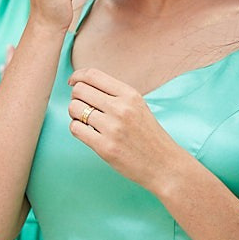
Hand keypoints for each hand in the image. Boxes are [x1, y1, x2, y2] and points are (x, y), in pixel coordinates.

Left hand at [67, 69, 186, 192]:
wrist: (165, 165)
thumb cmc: (149, 137)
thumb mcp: (139, 107)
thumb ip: (116, 95)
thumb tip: (84, 85)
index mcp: (130, 95)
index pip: (93, 75)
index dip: (77, 76)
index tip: (73, 82)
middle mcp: (121, 108)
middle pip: (80, 90)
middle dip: (76, 97)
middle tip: (82, 106)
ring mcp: (112, 128)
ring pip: (74, 108)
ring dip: (74, 114)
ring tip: (85, 121)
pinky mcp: (105, 147)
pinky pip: (75, 128)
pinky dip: (76, 128)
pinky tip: (86, 132)